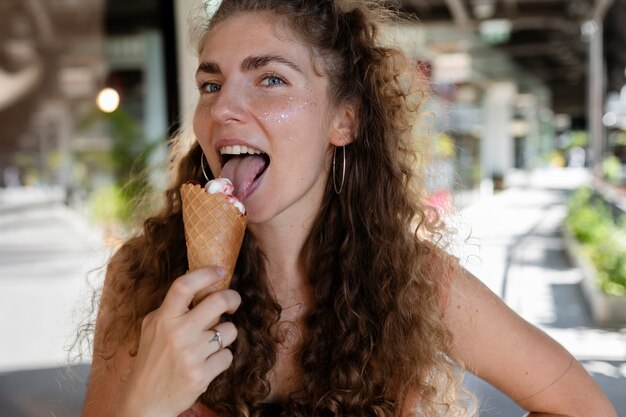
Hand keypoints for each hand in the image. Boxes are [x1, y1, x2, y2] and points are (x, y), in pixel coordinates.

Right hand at [114, 267, 240, 416]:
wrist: (145, 402)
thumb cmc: (151, 360)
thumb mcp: (153, 328)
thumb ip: (172, 307)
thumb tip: (196, 280)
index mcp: (163, 318)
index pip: (185, 285)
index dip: (206, 273)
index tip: (220, 270)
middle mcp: (177, 333)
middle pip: (218, 302)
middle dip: (233, 299)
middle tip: (233, 303)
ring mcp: (191, 354)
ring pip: (229, 331)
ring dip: (224, 334)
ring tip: (210, 343)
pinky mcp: (202, 374)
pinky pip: (227, 355)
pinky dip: (221, 358)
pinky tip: (207, 362)